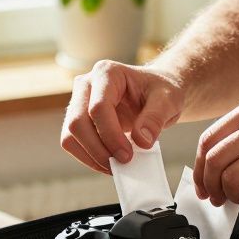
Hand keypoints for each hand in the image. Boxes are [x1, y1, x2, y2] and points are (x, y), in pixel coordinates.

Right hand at [61, 60, 183, 172]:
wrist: (155, 93)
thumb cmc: (160, 91)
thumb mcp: (168, 100)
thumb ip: (155, 118)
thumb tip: (141, 141)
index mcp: (107, 73)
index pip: (98, 107)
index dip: (111, 135)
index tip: (127, 155)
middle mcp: (86, 85)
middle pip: (77, 122)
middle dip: (98, 149)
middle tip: (122, 163)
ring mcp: (78, 102)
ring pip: (69, 135)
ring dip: (91, 156)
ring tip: (116, 165)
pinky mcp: (78, 120)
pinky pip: (73, 143)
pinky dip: (88, 158)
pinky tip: (109, 162)